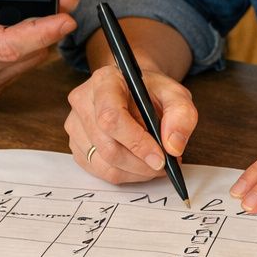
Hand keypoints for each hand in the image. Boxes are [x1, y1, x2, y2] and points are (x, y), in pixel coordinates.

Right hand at [0, 0, 78, 100]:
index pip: (9, 45)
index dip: (43, 31)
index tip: (66, 15)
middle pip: (29, 54)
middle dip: (53, 24)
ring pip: (27, 64)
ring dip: (45, 37)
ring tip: (55, 5)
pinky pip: (16, 71)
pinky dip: (29, 49)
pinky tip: (33, 24)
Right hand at [64, 64, 198, 183]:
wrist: (134, 92)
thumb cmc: (152, 92)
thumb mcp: (175, 95)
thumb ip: (181, 115)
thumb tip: (173, 147)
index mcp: (104, 82)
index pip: (111, 117)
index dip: (136, 142)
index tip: (161, 158)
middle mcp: (82, 102)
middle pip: (108, 147)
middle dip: (141, 164)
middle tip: (165, 164)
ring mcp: (75, 125)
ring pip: (104, 164)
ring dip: (136, 172)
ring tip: (156, 163)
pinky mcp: (76, 146)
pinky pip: (100, 172)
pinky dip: (126, 175)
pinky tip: (140, 164)